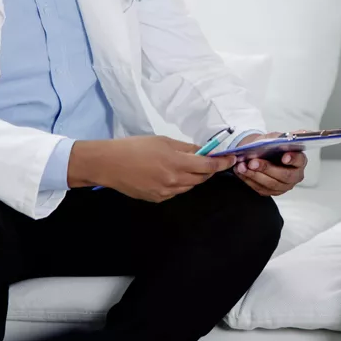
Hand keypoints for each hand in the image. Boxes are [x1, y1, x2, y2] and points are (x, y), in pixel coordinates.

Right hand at [71, 136, 235, 202]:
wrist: (109, 164)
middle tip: (210, 160)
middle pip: (202, 178)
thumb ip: (185, 148)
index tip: (232, 159)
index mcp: (177, 163)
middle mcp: (174, 181)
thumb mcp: (163, 141)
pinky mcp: (157, 199)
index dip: (223, 163)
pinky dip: (180, 183)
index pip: (208, 166)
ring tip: (187, 166)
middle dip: (209, 169)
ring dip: (194, 177)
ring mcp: (166, 192)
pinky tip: (170, 175)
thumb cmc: (134, 147)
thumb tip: (202, 151)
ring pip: (190, 186)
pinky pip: (176, 192)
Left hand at [234, 132, 306, 195]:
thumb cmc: (272, 145)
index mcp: (300, 161)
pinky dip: (249, 180)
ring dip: (254, 175)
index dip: (293, 159)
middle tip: (253, 162)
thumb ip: (288, 136)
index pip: (299, 160)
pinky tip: (240, 172)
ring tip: (242, 166)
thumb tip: (304, 132)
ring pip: (270, 184)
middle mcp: (295, 176)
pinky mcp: (272, 192)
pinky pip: (260, 188)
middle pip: (284, 176)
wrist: (261, 154)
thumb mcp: (278, 137)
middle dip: (266, 168)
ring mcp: (284, 186)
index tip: (284, 157)